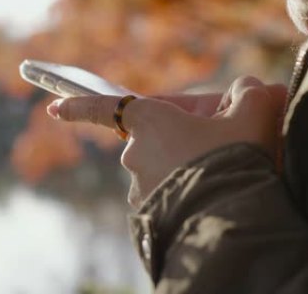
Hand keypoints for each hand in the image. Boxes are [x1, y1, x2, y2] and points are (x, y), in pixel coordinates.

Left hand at [47, 76, 286, 207]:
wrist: (233, 214)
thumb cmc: (236, 155)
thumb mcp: (253, 113)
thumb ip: (249, 94)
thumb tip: (246, 92)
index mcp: (150, 121)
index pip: (104, 107)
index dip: (80, 106)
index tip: (54, 109)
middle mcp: (135, 154)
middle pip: (153, 139)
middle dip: (180, 138)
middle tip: (221, 142)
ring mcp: (140, 188)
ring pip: (162, 169)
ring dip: (184, 166)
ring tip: (221, 173)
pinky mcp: (151, 215)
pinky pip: (167, 195)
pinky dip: (184, 191)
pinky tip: (212, 194)